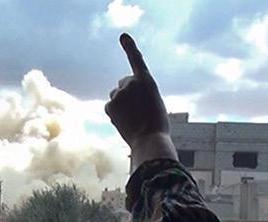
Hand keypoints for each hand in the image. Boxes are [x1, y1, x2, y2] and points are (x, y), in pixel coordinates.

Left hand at [105, 33, 168, 147]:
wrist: (150, 139)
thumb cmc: (157, 124)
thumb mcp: (154, 102)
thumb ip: (140, 94)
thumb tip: (119, 98)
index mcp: (147, 80)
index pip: (137, 60)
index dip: (130, 47)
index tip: (123, 36)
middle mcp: (131, 83)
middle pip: (124, 83)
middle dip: (128, 92)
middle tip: (139, 109)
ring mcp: (119, 93)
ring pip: (117, 95)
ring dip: (122, 103)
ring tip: (134, 118)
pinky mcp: (110, 105)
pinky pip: (111, 106)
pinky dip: (116, 113)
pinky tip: (125, 122)